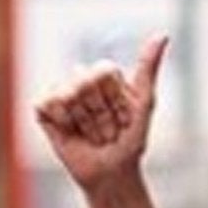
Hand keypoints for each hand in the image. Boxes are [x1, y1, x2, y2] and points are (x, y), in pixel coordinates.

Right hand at [35, 35, 167, 192]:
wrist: (113, 172)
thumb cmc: (131, 140)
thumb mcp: (145, 103)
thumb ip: (148, 68)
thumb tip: (162, 35)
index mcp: (105, 74)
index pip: (104, 70)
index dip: (116, 99)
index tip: (125, 118)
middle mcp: (81, 78)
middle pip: (85, 81)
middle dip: (101, 113)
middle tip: (108, 129)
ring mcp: (61, 92)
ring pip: (67, 94)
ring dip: (85, 122)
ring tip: (92, 134)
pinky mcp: (44, 108)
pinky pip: (48, 103)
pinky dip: (64, 122)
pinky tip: (72, 132)